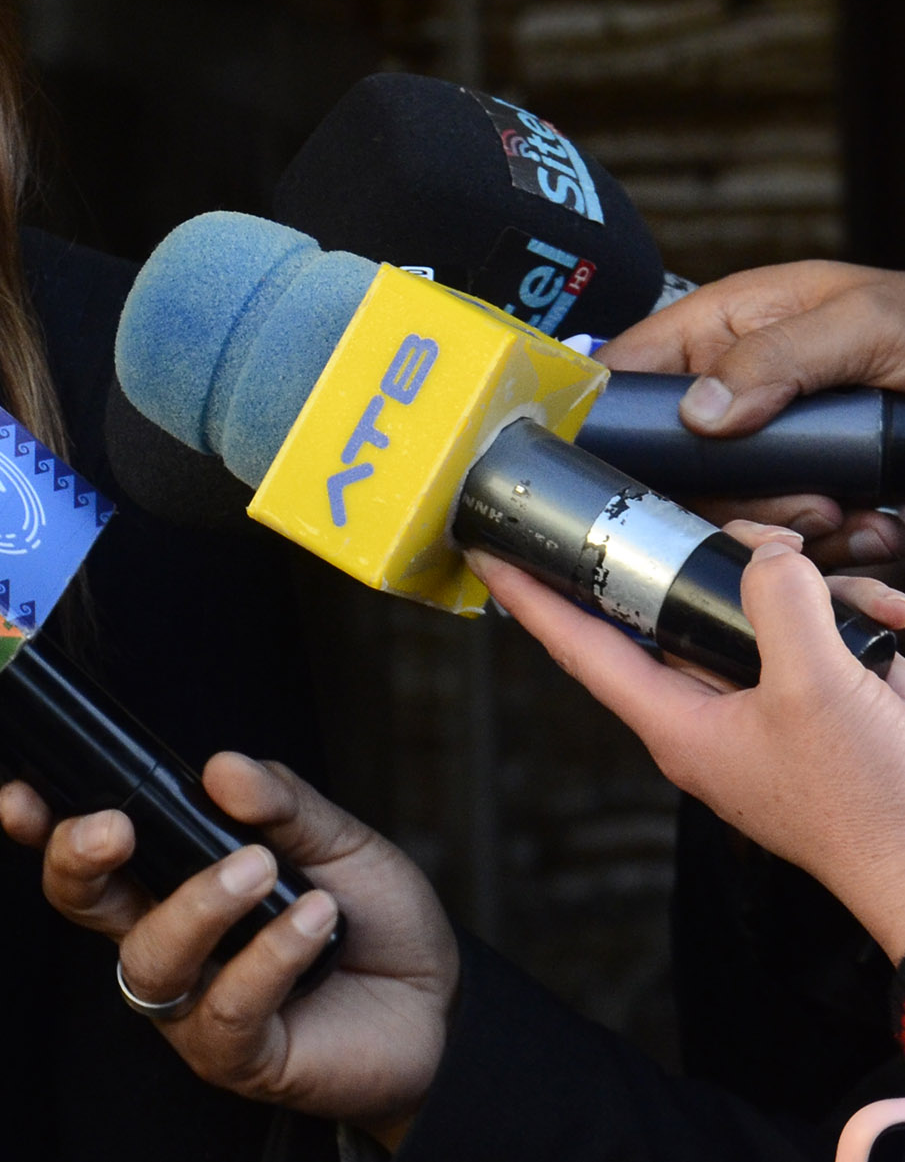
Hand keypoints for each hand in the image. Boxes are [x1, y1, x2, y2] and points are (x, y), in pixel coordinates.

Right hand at [0, 755, 456, 1147]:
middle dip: (78, 861)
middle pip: (82, 905)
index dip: (43, 827)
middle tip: (114, 827)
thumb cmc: (374, 924)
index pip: (90, 855)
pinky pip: (228, 1005)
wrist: (442, 1010)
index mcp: (171, 882)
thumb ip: (280, 802)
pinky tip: (314, 923)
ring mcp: (195, 1005)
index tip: (22, 795)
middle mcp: (169, 942)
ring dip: (198, 905)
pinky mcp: (237, 1055)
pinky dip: (270, 955)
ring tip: (262, 869)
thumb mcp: (337, 841)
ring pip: (152, 958)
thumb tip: (221, 767)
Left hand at [477, 532, 904, 960]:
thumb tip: (767, 560)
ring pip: (766, 625)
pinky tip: (895, 636)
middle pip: (685, 617)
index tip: (489, 555)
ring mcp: (767, 720)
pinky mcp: (819, 719)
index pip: (581, 648)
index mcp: (678, 724)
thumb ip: (778, 607)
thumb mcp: (816, 687)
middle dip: (725, 571)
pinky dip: (861, 635)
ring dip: (822, 606)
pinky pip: (822, 651)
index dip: (532, 599)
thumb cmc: (869, 808)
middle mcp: (711, 719)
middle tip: (767, 545)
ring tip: (874, 618)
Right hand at [598, 262, 904, 563]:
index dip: (615, 415)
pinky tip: (875, 530)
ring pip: (729, 511)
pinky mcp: (815, 491)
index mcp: (729, 327)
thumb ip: (776, 356)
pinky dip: (831, 548)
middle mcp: (740, 390)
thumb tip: (698, 412)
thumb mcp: (866, 324)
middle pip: (674, 464)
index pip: (631, 368)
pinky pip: (788, 537)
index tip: (632, 465)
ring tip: (844, 518)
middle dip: (729, 500)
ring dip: (784, 530)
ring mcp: (776, 448)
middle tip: (798, 510)